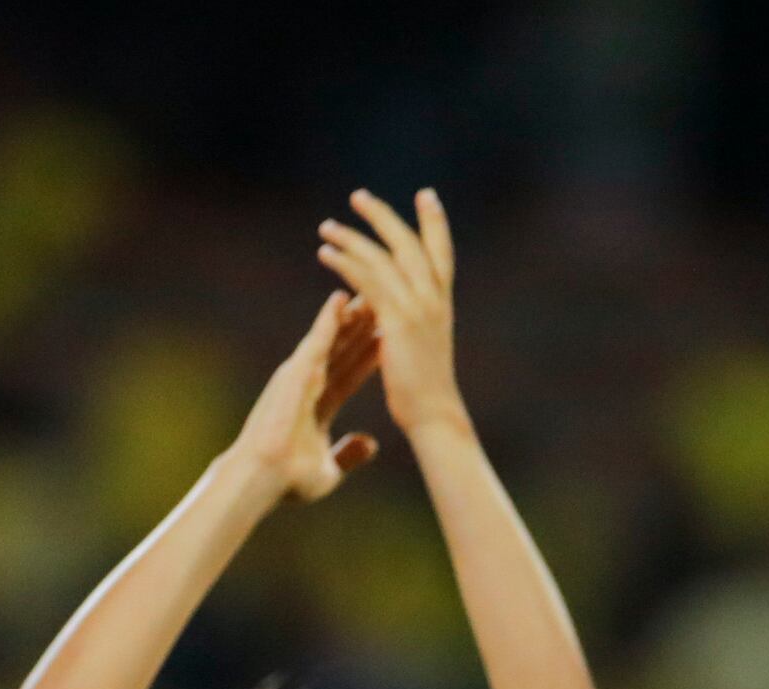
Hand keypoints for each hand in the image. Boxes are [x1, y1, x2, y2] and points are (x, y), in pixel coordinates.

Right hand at [229, 291, 383, 503]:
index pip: (350, 375)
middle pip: (342, 351)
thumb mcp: (329, 470)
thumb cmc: (287, 481)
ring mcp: (300, 376)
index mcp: (316, 406)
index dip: (369, 358)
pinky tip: (342, 298)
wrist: (262, 478)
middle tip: (383, 303)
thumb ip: (349, 455)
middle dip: (362, 329)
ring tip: (370, 294)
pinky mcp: (294, 372)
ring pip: (332, 340)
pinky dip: (330, 319)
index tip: (389, 341)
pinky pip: (316, 341)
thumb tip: (371, 444)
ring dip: (351, 318)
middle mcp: (307, 386)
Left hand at [314, 189, 467, 437]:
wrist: (433, 414)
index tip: (425, 195)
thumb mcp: (424, 344)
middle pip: (408, 242)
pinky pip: (366, 280)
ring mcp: (417, 307)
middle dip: (382, 216)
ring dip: (351, 238)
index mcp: (442, 302)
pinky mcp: (396, 320)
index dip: (435, 222)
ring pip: (382, 257)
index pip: (442, 251)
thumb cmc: (426, 389)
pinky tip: (325, 253)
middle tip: (357, 196)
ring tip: (325, 226)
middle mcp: (434, 298)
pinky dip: (344, 262)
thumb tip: (389, 307)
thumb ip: (412, 318)